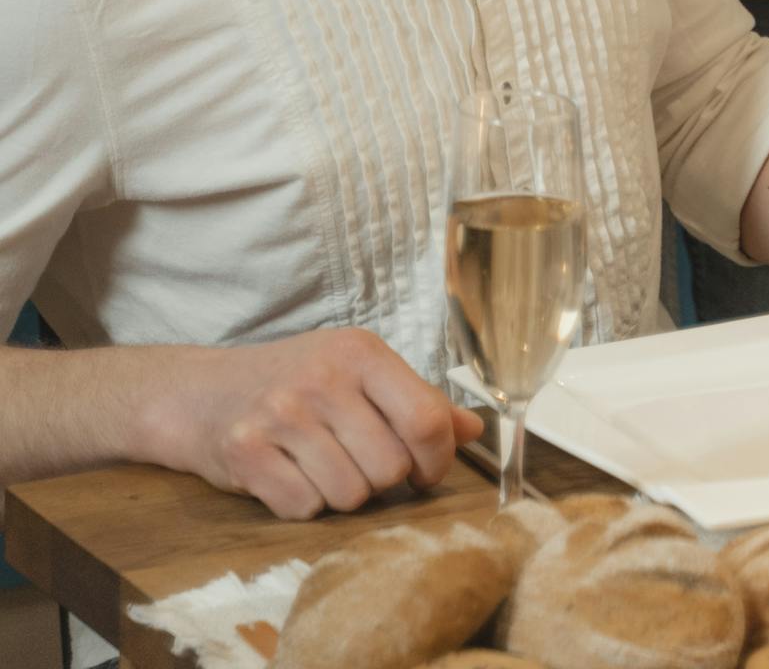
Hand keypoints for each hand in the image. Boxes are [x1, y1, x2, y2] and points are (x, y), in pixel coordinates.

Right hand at [145, 329, 483, 519]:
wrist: (201, 392)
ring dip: (342, 494)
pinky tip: (289, 475)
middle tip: (358, 463)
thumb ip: (416, 400)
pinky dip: (303, 505)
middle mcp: (323, 377)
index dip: (437, 461)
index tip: (425, 471)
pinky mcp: (246, 452)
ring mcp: (281, 414)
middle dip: (383, 480)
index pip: (428, 419)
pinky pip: (305, 508)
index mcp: (361, 352)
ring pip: (350, 494)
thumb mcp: (356, 373)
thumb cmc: (294, 381)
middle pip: (391, 468)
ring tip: (321, 465)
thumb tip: (475, 430)